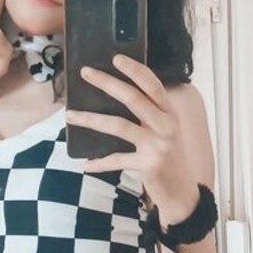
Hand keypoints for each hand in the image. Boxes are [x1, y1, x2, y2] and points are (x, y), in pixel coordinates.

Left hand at [66, 56, 199, 222]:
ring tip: (70, 115)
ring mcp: (158, 145)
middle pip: (134, 98)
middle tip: (86, 72)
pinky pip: (118, 160)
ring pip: (119, 125)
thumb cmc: (169, 159)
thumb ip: (149, 115)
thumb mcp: (165, 132)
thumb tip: (115, 97)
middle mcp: (166, 125)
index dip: (135, 70)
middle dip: (107, 83)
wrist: (182, 193)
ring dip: (91, 119)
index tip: (116, 58)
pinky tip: (86, 164)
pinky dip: (100, 163)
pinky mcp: (148, 165)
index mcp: (170, 113)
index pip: (153, 85)